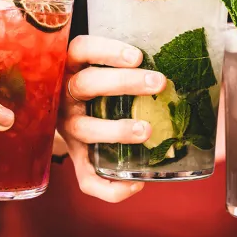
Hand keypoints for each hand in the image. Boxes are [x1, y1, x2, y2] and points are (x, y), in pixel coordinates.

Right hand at [58, 35, 165, 202]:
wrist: (58, 107)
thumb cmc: (95, 80)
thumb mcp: (99, 64)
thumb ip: (127, 63)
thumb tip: (179, 63)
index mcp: (70, 65)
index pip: (82, 50)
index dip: (107, 52)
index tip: (137, 56)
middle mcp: (64, 95)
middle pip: (86, 85)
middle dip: (124, 83)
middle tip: (158, 82)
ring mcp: (67, 127)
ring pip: (84, 128)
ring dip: (116, 130)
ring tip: (146, 130)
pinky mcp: (75, 155)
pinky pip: (85, 178)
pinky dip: (109, 187)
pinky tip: (137, 184)